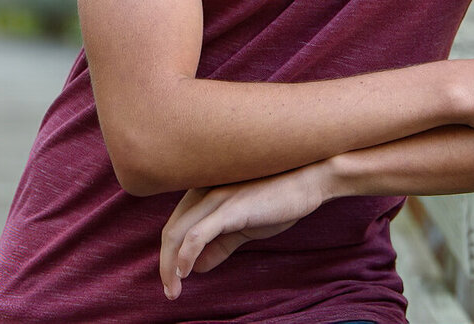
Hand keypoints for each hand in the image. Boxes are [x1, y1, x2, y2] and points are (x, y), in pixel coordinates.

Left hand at [159, 164, 329, 299]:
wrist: (308, 181)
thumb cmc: (277, 200)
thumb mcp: (243, 226)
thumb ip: (220, 244)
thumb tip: (197, 267)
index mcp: (205, 192)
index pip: (176, 225)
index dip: (169, 254)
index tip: (172, 279)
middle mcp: (204, 191)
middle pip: (171, 230)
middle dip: (165, 264)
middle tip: (170, 291)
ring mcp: (216, 197)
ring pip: (177, 233)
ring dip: (170, 265)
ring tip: (173, 289)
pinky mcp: (230, 208)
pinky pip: (197, 234)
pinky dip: (186, 255)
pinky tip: (185, 272)